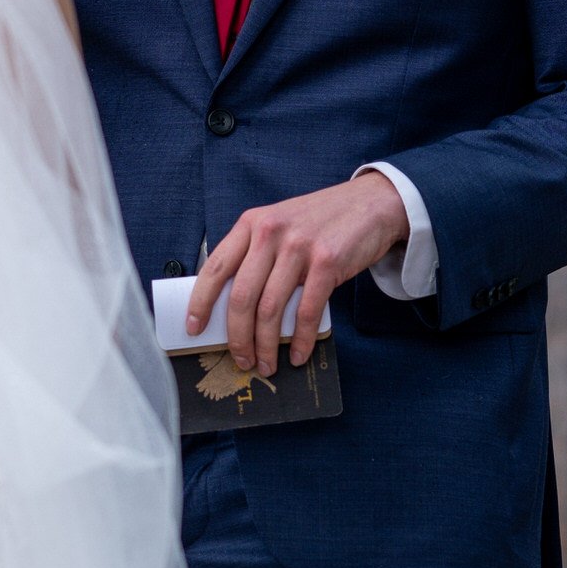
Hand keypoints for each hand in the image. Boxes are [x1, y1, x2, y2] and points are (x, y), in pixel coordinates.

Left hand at [186, 172, 410, 375]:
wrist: (372, 203)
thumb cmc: (321, 221)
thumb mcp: (279, 225)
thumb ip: (256, 254)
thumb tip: (233, 306)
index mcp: (251, 224)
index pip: (215, 267)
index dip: (201, 302)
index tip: (195, 328)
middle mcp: (270, 233)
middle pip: (241, 296)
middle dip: (237, 337)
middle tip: (241, 359)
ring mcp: (298, 247)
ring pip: (270, 309)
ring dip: (266, 345)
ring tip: (267, 364)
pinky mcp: (327, 262)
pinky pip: (306, 312)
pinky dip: (301, 340)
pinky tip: (299, 354)